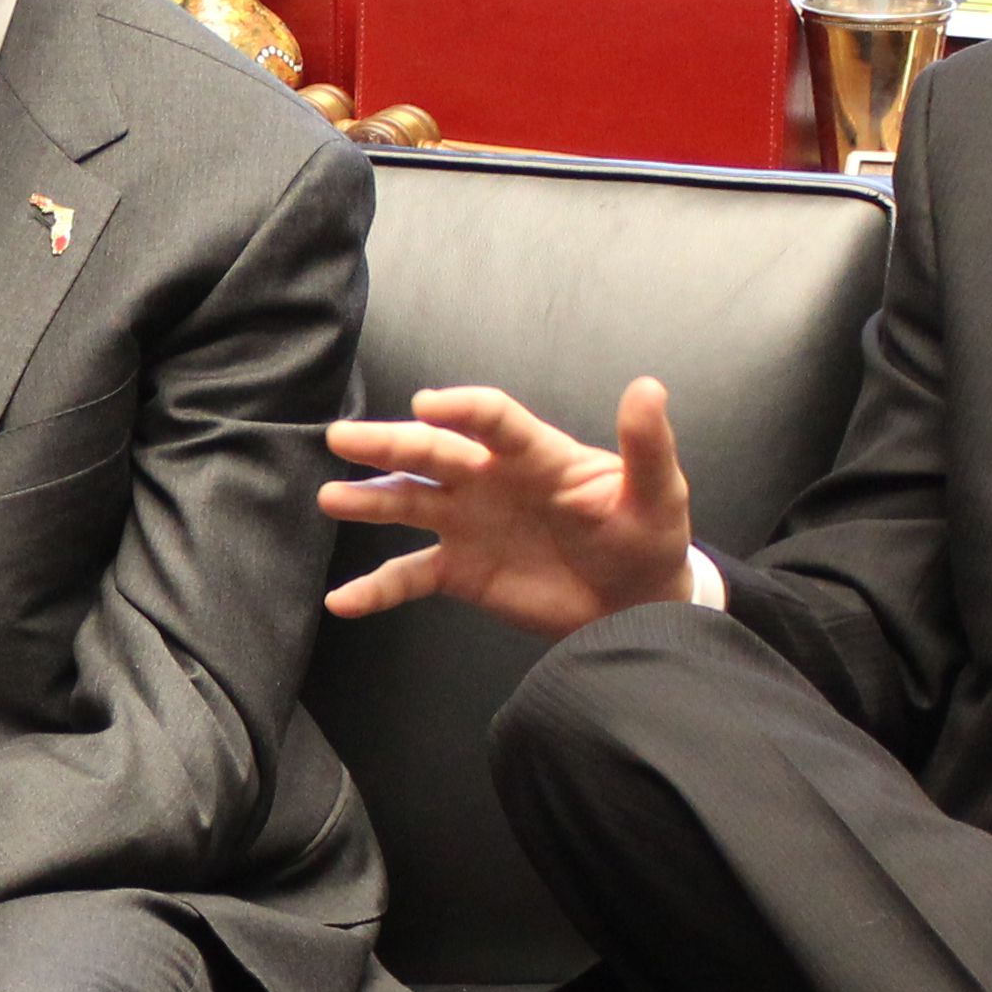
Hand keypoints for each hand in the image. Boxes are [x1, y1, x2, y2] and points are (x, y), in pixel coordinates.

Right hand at [318, 380, 697, 638]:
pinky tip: (342, 600)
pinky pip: (408, 576)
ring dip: (370, 501)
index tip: (427, 405)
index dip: (461, 409)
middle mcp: (489, 480)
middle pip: (433, 454)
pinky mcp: (460, 571)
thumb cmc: (648, 537)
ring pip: (409, 504)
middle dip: (389, 445)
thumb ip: (646, 445)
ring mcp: (468, 524)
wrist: (635, 604)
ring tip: (332, 499)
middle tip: (345, 437)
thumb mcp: (659, 492)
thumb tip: (649, 387)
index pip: (491, 420)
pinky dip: (375, 589)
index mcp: (534, 454)